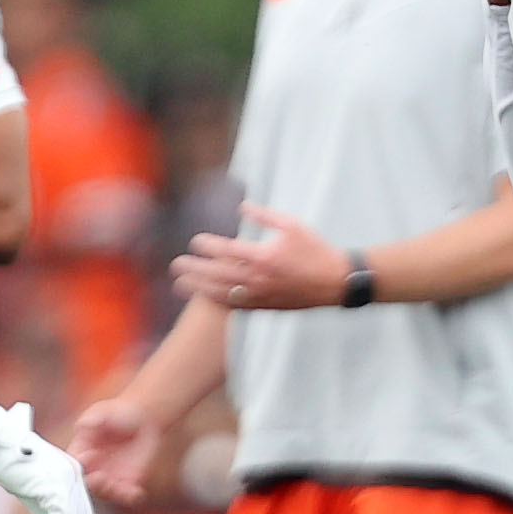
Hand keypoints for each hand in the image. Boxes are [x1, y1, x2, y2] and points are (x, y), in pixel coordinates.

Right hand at [70, 396, 165, 504]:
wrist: (144, 418)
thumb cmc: (119, 413)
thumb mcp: (100, 412)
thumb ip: (89, 420)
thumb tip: (83, 425)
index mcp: (82, 452)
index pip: (74, 465)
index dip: (78, 466)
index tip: (88, 457)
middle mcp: (94, 467)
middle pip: (87, 484)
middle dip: (93, 484)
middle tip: (101, 476)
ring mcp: (110, 475)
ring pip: (105, 492)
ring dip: (110, 492)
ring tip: (118, 485)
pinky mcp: (128, 480)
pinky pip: (125, 494)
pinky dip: (129, 496)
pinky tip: (135, 491)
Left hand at [172, 204, 350, 310]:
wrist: (336, 282)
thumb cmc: (315, 250)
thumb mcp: (292, 225)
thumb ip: (264, 216)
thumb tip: (241, 206)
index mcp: (263, 257)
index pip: (226, 251)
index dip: (207, 246)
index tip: (196, 241)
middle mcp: (258, 279)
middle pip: (216, 275)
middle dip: (194, 269)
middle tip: (176, 264)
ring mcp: (261, 296)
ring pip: (222, 294)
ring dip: (198, 288)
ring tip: (180, 283)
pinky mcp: (266, 307)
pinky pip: (236, 306)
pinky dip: (218, 301)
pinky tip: (206, 297)